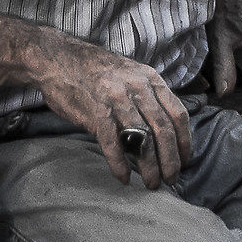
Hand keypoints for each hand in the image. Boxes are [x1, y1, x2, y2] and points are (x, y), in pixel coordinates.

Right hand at [31, 31, 192, 187]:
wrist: (57, 57)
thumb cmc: (94, 71)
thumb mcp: (129, 74)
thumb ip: (146, 97)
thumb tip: (163, 132)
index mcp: (148, 78)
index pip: (177, 113)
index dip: (184, 141)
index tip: (185, 160)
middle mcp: (136, 86)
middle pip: (163, 129)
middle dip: (171, 160)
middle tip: (171, 179)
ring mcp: (116, 97)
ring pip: (142, 139)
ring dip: (149, 167)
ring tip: (151, 183)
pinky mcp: (95, 110)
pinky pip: (113, 143)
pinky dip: (120, 164)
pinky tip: (123, 177)